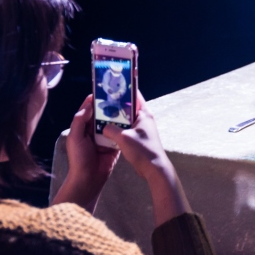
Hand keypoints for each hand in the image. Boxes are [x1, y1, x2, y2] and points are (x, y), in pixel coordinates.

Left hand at [52, 95, 119, 211]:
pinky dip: (124, 127)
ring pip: (112, 122)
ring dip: (118, 115)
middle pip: (102, 114)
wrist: (89, 178)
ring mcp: (105, 137)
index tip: (104, 89)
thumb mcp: (75, 137)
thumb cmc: (79, 158)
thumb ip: (80, 121)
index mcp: (82, 127)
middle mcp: (93, 130)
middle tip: (120, 96)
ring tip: (128, 105)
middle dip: (110, 106)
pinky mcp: (114, 144)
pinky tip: (132, 120)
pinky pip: (120, 133)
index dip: (94, 100)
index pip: (88, 110)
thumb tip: (89, 104)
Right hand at [103, 91, 191, 226]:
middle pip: (128, 107)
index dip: (124, 89)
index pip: (134, 96)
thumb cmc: (142, 151)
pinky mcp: (138, 138)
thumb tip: (103, 126)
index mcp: (144, 114)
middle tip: (101, 101)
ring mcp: (142, 129)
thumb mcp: (123, 138)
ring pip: (126, 119)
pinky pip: (125, 129)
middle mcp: (144, 119)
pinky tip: (106, 130)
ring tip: (100, 115)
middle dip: (116, 104)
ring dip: (115, 118)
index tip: (113, 85)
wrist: (154, 169)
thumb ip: (111, 130)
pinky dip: (117, 128)